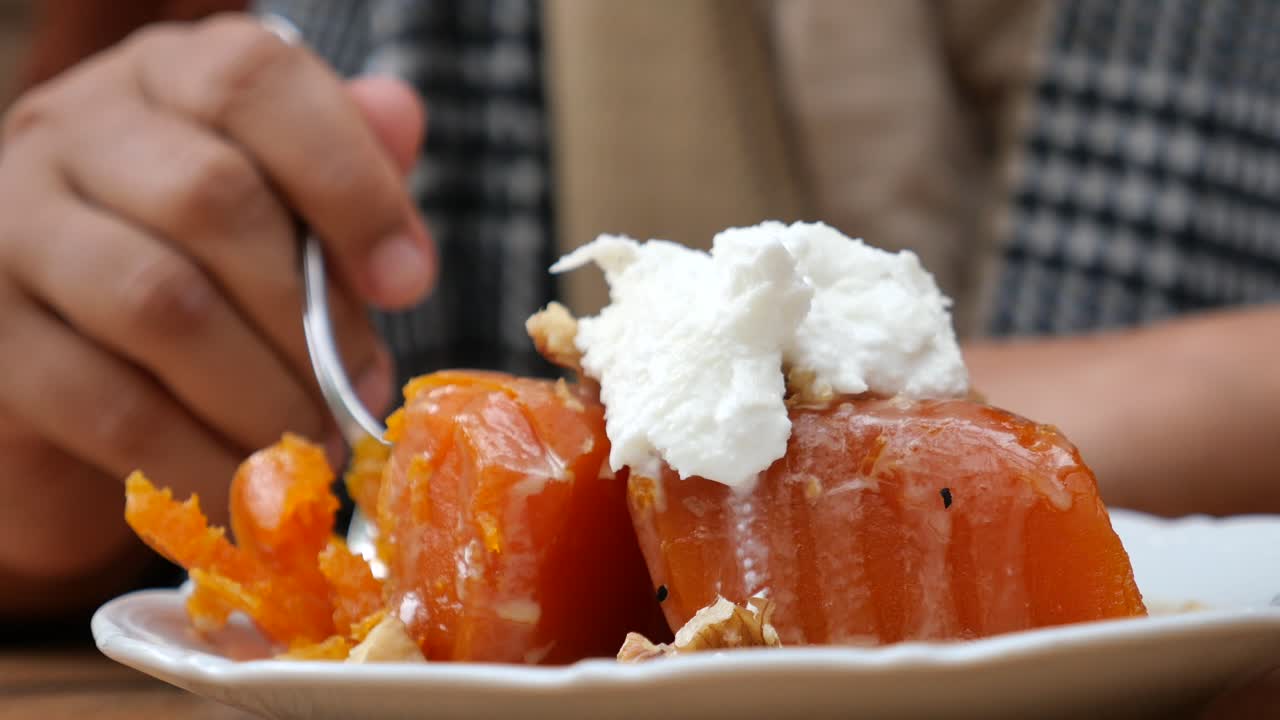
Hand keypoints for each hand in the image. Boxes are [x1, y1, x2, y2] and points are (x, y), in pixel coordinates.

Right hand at [0, 14, 432, 610]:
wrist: (81, 362)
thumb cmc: (213, 268)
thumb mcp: (286, 203)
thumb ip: (346, 163)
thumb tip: (400, 117)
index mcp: (171, 78)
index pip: (255, 84)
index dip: (351, 185)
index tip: (410, 283)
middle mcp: (78, 128)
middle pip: (212, 200)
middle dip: (312, 319)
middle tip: (362, 392)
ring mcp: (16, 226)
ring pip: (161, 303)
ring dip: (264, 396)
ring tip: (315, 446)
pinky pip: (109, 404)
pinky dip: (201, 457)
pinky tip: (250, 485)